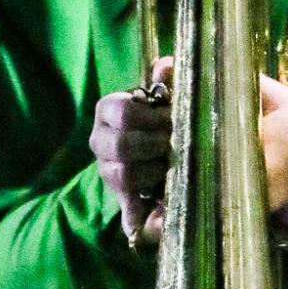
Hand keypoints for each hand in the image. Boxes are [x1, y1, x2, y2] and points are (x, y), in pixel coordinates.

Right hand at [90, 57, 171, 249]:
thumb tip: (166, 65)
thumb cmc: (176, 116)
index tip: (171, 118)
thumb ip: (169, 80)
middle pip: (118, 145)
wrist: (185, 153)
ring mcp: (111, 173)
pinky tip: (158, 222)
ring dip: (153, 172)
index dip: (146, 116)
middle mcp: (102, 142)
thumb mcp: (176, 94)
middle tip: (174, 145)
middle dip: (152, 144)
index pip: (118, 110)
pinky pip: (130, 218)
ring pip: (121, 176)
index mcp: (110, 111)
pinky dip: (142, 222)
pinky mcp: (127, 204)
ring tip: (173, 167)